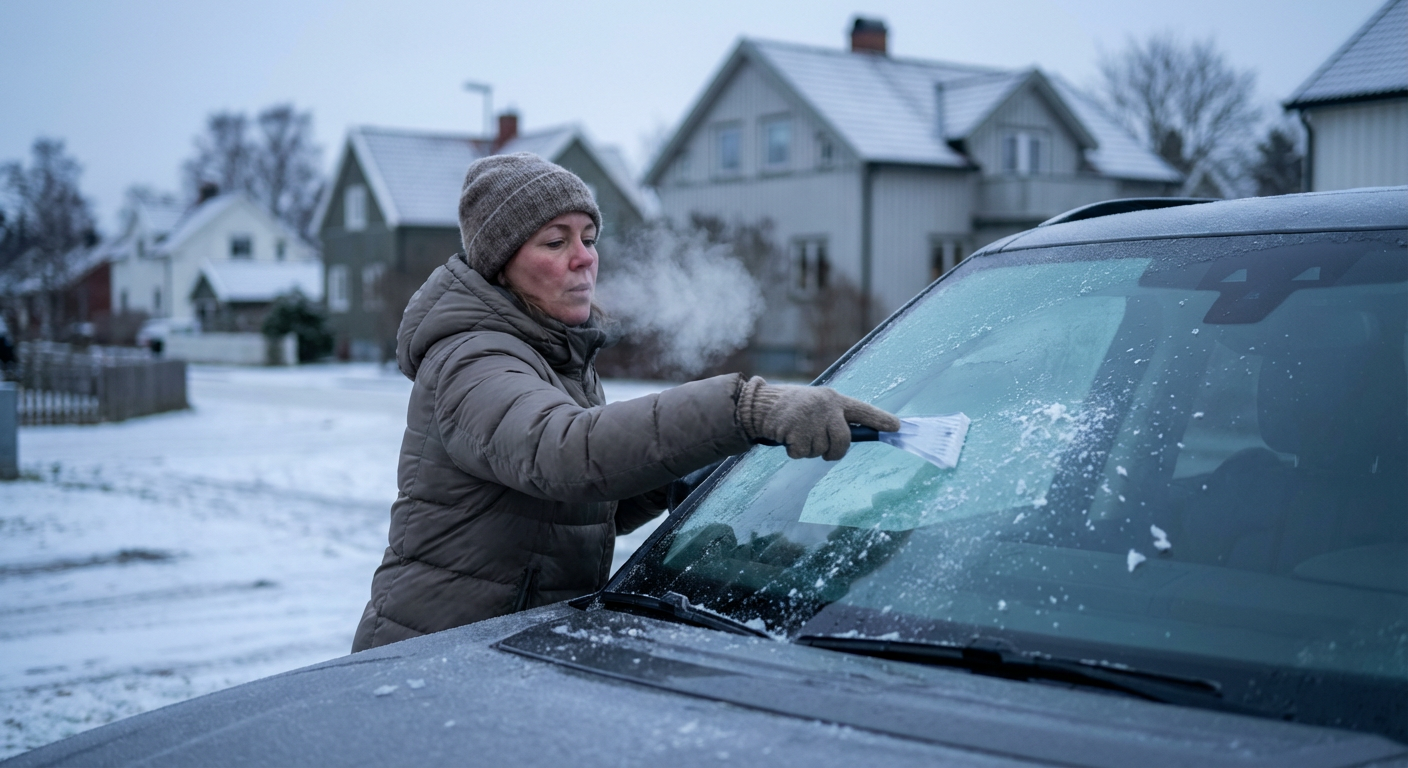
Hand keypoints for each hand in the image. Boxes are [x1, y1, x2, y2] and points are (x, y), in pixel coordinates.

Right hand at [737, 377, 899, 460]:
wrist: (761, 405)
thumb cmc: (794, 409)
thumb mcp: (818, 406)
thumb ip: (836, 419)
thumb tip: (860, 437)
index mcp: (834, 400)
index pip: (862, 410)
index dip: (880, 419)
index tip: (897, 427)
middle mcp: (826, 406)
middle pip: (843, 441)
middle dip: (833, 451)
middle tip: (822, 449)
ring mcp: (810, 418)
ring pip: (820, 450)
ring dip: (808, 449)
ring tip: (797, 433)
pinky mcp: (795, 430)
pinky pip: (802, 453)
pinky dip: (794, 451)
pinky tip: (787, 436)